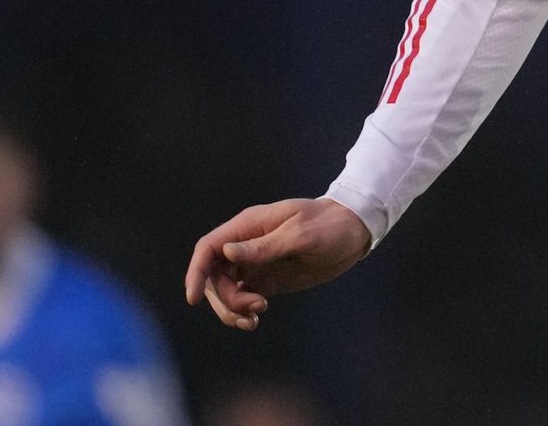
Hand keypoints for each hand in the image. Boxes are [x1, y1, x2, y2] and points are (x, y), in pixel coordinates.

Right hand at [183, 197, 372, 330]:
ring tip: (256, 317)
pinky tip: (255, 320)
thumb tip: (226, 251)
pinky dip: (243, 312)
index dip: (196, 272)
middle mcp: (246, 246)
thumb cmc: (329, 226)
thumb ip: (264, 246)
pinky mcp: (267, 280)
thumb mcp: (300, 235)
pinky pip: (243, 299)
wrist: (354, 232)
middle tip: (253, 308)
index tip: (193, 298)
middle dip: (223, 298)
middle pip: (213, 276)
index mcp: (249, 227)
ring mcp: (255, 264)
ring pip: (225, 291)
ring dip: (233, 309)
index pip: (209, 248)